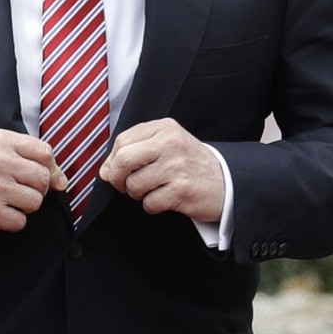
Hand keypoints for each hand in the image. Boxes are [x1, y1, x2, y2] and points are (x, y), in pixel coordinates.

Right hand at [0, 129, 68, 234]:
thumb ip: (26, 156)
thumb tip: (62, 180)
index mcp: (1, 141)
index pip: (45, 153)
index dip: (49, 168)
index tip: (44, 177)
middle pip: (42, 179)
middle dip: (36, 189)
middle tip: (19, 190)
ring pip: (35, 202)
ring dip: (24, 206)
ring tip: (6, 201)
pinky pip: (20, 221)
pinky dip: (12, 220)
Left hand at [99, 118, 224, 220]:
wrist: (228, 181)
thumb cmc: (191, 163)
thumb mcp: (167, 145)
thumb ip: (135, 150)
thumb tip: (104, 170)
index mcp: (165, 128)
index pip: (122, 141)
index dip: (113, 160)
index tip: (117, 170)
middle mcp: (171, 144)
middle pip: (123, 160)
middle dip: (117, 178)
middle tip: (124, 185)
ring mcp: (177, 167)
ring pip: (134, 185)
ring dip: (137, 194)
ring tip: (152, 190)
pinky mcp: (182, 191)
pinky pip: (149, 203)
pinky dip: (152, 205)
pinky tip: (165, 199)